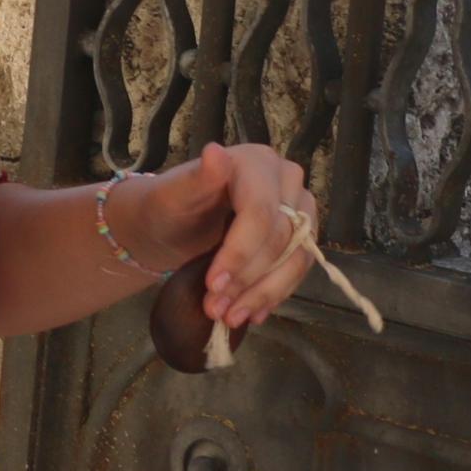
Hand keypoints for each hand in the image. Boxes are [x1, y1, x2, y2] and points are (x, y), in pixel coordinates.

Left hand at [127, 143, 320, 338]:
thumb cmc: (168, 205)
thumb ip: (196, 178)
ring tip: (230, 318)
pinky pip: (297, 269)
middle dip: (247, 280)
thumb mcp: (171, 194)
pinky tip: (251, 313)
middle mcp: (286, 181)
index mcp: (256, 163)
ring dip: (263, 294)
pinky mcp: (302, 237)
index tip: (213, 285)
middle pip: (280, 238)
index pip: (259, 213)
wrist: (173, 224)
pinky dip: (274, 294)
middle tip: (215, 309)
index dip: (240, 252)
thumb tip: (215, 153)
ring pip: (296, 258)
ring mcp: (299, 209)